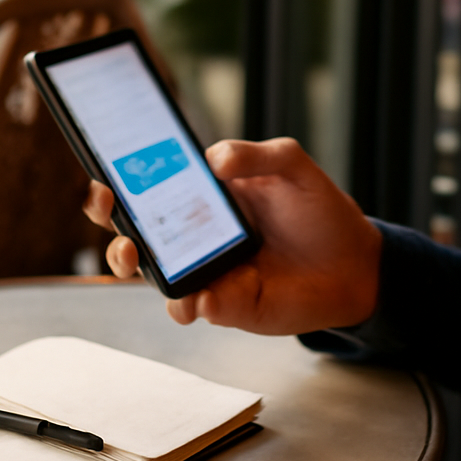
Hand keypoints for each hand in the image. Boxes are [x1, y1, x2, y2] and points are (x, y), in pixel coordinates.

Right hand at [81, 137, 380, 334]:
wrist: (354, 261)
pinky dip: (190, 303)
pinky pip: (194, 306)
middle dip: (113, 234)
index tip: (105, 181)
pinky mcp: (226, 304)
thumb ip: (254, 154)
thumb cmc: (318, 209)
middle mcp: (194, 236)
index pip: (146, 189)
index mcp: (201, 195)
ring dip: (139, 269)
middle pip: (135, 237)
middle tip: (120, 230)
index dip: (116, 185)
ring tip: (142, 262)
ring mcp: (206, 272)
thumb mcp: (291, 166)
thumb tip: (214, 159)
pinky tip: (204, 296)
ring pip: (155, 277)